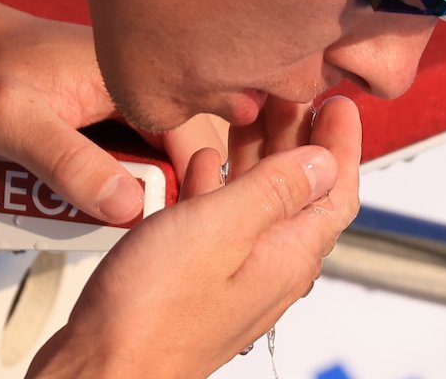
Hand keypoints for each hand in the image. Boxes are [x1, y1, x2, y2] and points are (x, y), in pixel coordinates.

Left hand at [0, 0, 224, 222]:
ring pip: (157, 154)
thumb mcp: (11, 122)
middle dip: (162, 189)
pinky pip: (129, 152)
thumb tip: (128, 206)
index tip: (167, 226)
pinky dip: (114, 179)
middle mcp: (137, 80)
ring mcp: (123, 95)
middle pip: (181, 148)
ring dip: (138, 186)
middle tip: (127, 220)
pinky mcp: (106, 110)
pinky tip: (86, 192)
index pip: (197, 136)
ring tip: (101, 207)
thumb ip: (67, 162)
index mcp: (132, 72)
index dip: (192, 184)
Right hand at [26, 96, 361, 378]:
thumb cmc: (152, 312)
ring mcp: (233, 274)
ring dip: (260, 154)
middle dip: (300, 137)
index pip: (336, 191)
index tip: (339, 102)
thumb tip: (326, 160)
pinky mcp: (197, 279)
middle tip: (292, 94)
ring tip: (251, 113)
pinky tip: (200, 164)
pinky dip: (218, 184)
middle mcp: (268, 267)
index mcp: (286, 254)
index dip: (343, 142)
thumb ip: (275, 190)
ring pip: (259, 202)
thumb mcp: (222, 229)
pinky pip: (221, 220)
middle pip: (300, 191)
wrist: (102, 368)